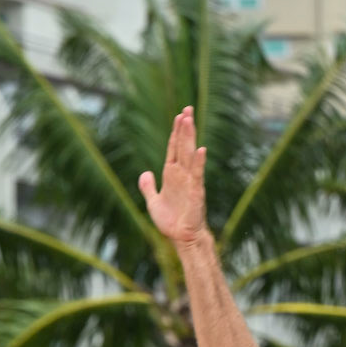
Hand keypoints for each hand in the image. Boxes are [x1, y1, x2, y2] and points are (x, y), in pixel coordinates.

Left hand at [139, 107, 207, 248]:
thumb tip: (145, 173)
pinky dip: (199, 162)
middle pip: (183, 146)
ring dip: (189, 138)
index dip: (175, 132)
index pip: (174, 148)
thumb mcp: (153, 202)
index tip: (179, 116)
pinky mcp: (196, 192)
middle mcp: (182, 174)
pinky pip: (197, 174)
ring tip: (189, 120)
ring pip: (189, 155)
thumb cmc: (171, 222)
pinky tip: (201, 150)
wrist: (182, 238)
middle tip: (187, 108)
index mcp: (172, 174)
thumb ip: (148, 187)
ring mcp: (190, 181)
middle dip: (184, 128)